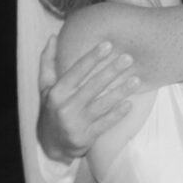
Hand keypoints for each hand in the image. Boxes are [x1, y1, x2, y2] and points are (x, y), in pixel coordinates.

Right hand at [36, 37, 138, 160]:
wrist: (51, 144)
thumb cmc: (52, 108)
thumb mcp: (45, 87)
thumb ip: (48, 62)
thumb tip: (52, 37)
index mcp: (56, 93)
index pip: (76, 71)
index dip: (92, 58)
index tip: (108, 45)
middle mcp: (65, 108)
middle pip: (92, 86)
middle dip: (112, 71)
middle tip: (128, 58)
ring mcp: (76, 124)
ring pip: (102, 104)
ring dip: (120, 92)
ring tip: (136, 80)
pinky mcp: (85, 137)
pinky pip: (105, 124)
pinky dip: (117, 114)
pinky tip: (130, 104)